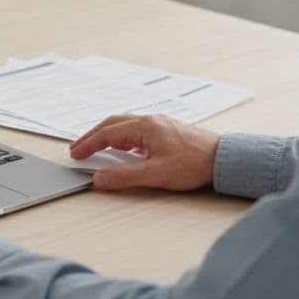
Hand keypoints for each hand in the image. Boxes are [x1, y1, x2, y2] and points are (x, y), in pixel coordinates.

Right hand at [68, 114, 219, 191]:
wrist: (223, 159)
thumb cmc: (194, 164)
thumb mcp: (156, 174)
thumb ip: (124, 176)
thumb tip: (99, 178)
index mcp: (144, 127)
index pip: (107, 134)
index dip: (88, 144)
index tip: (75, 154)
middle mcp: (149, 120)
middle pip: (111, 123)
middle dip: (92, 135)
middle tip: (77, 148)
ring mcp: (158, 123)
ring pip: (123, 124)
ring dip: (105, 134)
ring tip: (94, 146)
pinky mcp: (165, 130)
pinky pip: (135, 129)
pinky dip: (120, 136)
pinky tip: (121, 147)